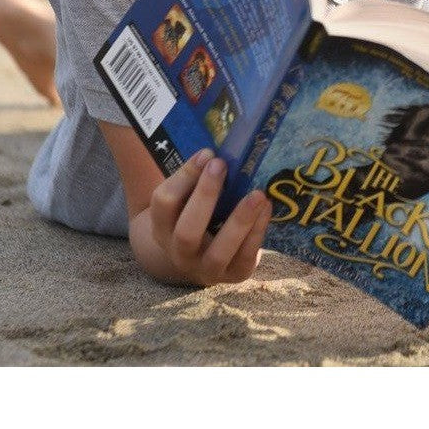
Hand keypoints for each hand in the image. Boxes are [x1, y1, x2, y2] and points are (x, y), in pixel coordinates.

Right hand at [146, 147, 272, 285]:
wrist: (202, 258)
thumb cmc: (197, 216)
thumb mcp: (187, 200)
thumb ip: (195, 177)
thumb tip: (212, 152)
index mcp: (162, 228)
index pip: (163, 203)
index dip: (184, 176)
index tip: (208, 153)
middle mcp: (179, 253)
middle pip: (187, 231)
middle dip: (205, 196)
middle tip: (222, 165)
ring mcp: (206, 269)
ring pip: (219, 252)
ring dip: (239, 221)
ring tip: (257, 194)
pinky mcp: (235, 275)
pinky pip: (245, 257)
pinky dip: (257, 232)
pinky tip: (267, 208)